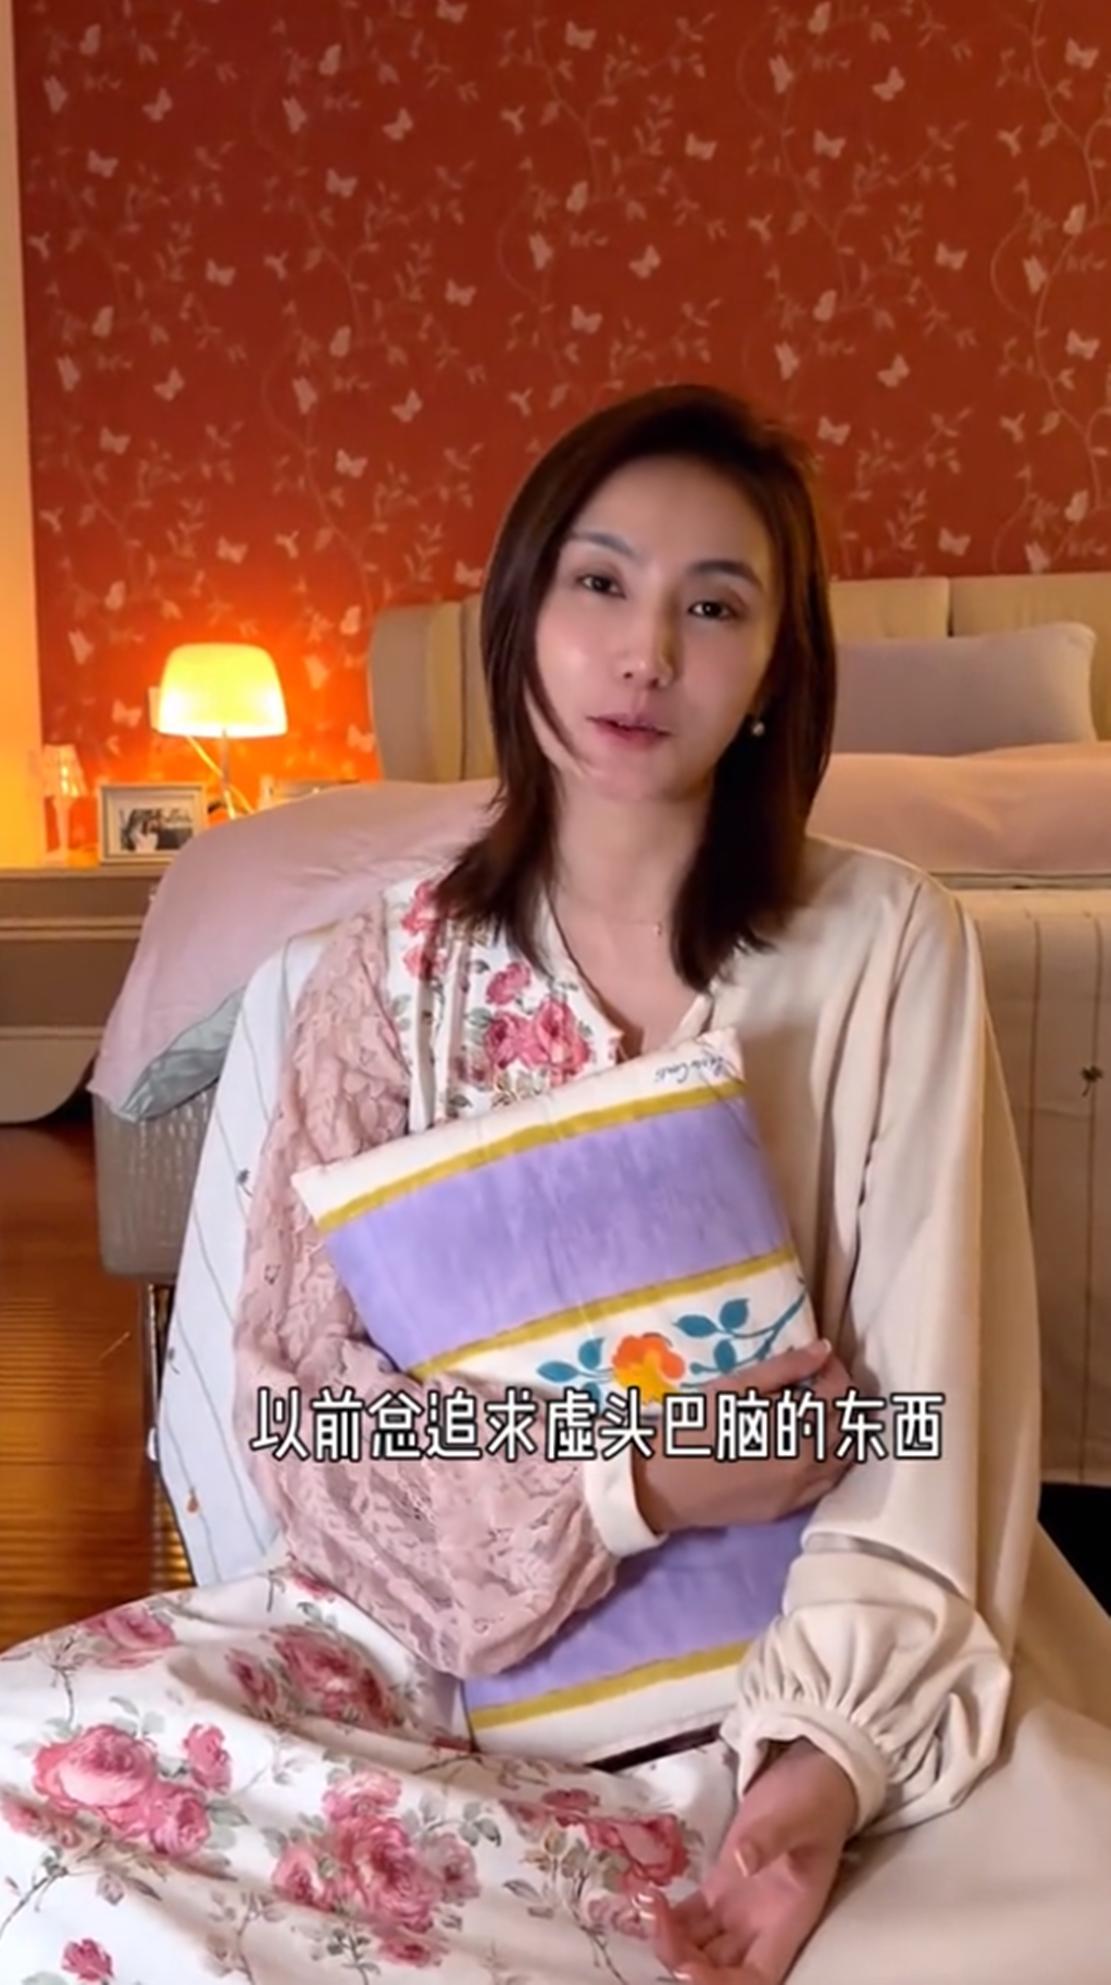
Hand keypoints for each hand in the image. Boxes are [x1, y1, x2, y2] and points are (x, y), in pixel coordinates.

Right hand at [632, 1339, 855, 1535]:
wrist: (662, 1485)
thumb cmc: (693, 1428)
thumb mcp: (734, 1388)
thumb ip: (784, 1368)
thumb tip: (825, 1349)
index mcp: (794, 1428)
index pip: (838, 1394)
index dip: (835, 1370)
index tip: (821, 1358)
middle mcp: (807, 1464)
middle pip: (848, 1427)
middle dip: (843, 1399)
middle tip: (823, 1382)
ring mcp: (800, 1492)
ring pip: (843, 1459)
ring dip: (841, 1431)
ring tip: (821, 1412)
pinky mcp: (788, 1509)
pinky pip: (826, 1484)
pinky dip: (830, 1461)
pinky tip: (812, 1446)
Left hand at [642, 1738, 855, 1981]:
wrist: (815, 1774)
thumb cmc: (817, 1799)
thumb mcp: (799, 1817)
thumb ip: (770, 1839)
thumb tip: (742, 1864)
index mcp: (787, 1921)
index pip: (757, 1978)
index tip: (689, 1968)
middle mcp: (761, 1925)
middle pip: (718, 1967)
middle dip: (683, 1959)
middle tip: (655, 1925)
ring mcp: (738, 1907)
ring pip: (698, 1945)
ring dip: (669, 1938)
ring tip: (644, 1905)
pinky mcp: (721, 1884)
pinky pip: (690, 1916)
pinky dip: (666, 1916)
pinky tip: (643, 1899)